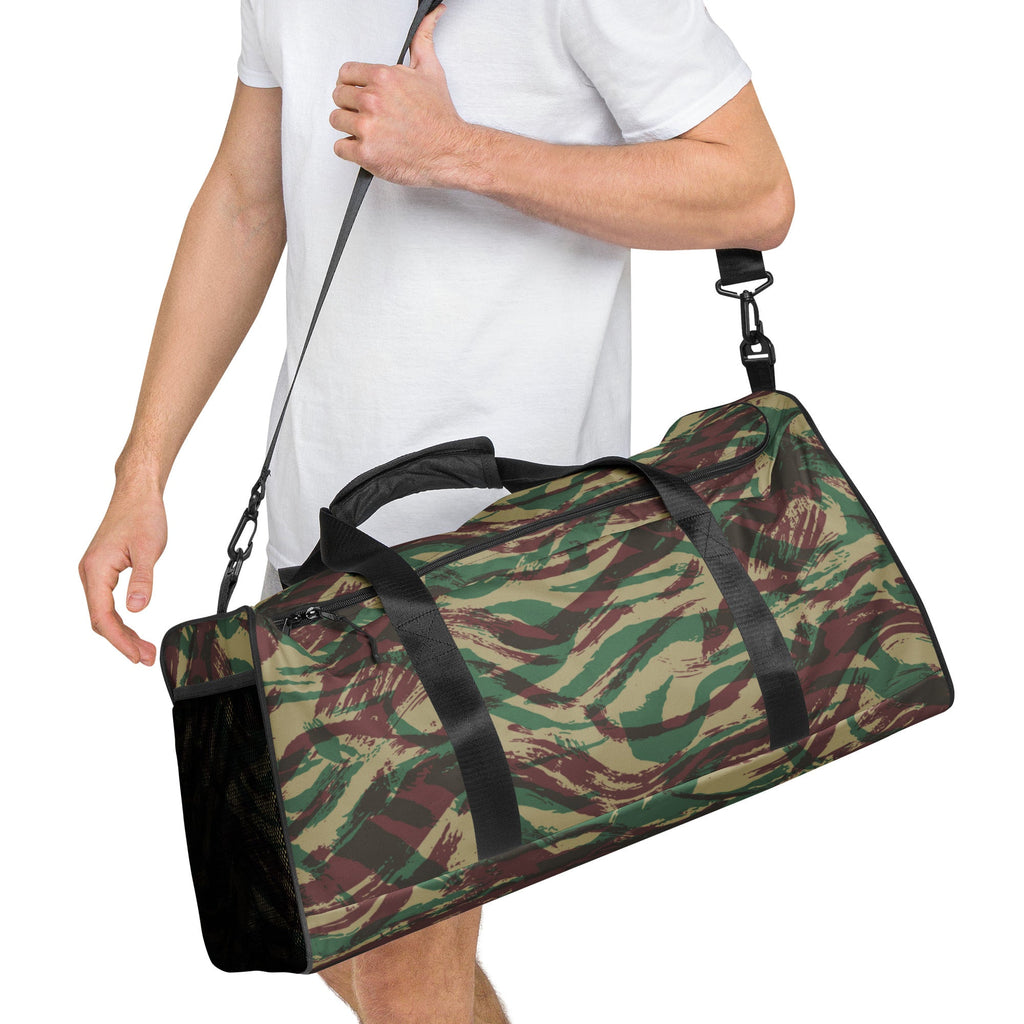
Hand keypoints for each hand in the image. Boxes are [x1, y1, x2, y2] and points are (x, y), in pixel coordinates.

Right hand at [79, 480, 166, 665]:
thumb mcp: (148, 549)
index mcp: (96, 569)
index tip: (135, 655)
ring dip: (121, 633)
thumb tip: (137, 608)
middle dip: (122, 641)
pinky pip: (106, 602)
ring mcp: (95, 572)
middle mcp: (90, 573)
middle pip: (100, 619)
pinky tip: (132, 629)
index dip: (119, 640)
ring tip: (142, 649)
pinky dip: (119, 619)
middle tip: (144, 657)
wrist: (137, 495)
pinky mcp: (103, 570)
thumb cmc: (142, 516)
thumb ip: (142, 580)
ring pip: (103, 612)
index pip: (102, 616)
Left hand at [329, 4, 471, 187]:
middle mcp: (372, 101)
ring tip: (370, 131)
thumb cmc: (439, 118)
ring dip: (350, 126)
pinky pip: (340, 147)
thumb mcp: (430, 71)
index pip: (346, 73)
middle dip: (351, 105)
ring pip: (336, 120)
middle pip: (338, 96)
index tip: (359, 93)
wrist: (449, 152)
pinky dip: (351, 149)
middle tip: (369, 114)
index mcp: (383, 78)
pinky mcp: (365, 153)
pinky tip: (368, 146)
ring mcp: (367, 128)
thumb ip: (422, 39)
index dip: (352, 84)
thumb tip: (433, 13)